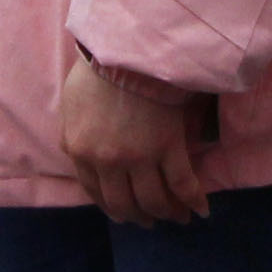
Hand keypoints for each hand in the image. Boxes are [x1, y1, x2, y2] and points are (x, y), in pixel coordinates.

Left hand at [58, 50, 213, 224]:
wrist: (127, 49)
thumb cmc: (96, 72)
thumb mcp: (70, 108)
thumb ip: (72, 137)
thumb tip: (78, 156)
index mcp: (81, 153)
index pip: (96, 193)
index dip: (112, 208)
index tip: (124, 214)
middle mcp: (108, 162)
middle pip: (124, 203)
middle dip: (138, 217)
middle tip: (149, 222)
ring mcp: (140, 157)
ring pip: (154, 200)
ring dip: (165, 213)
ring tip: (176, 218)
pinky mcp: (168, 146)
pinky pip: (182, 183)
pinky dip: (194, 200)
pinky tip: (201, 210)